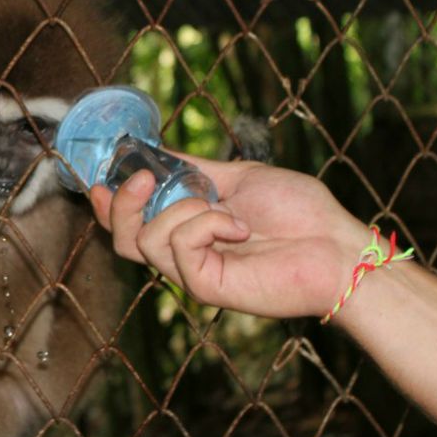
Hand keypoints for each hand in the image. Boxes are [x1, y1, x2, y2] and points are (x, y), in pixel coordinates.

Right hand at [90, 157, 371, 319]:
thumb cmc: (299, 212)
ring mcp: (193, 272)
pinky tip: (240, 226)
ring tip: (223, 209)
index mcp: (187, 228)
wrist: (335, 244)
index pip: (129, 224)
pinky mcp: (206, 286)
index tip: (100, 179)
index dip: (107, 204)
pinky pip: (179, 246)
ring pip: (146, 239)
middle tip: (145, 179)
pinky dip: (207, 225)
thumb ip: (194, 169)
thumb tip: (156, 150)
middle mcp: (184, 253)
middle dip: (121, 205)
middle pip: (122, 238)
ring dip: (181, 211)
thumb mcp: (237, 176)